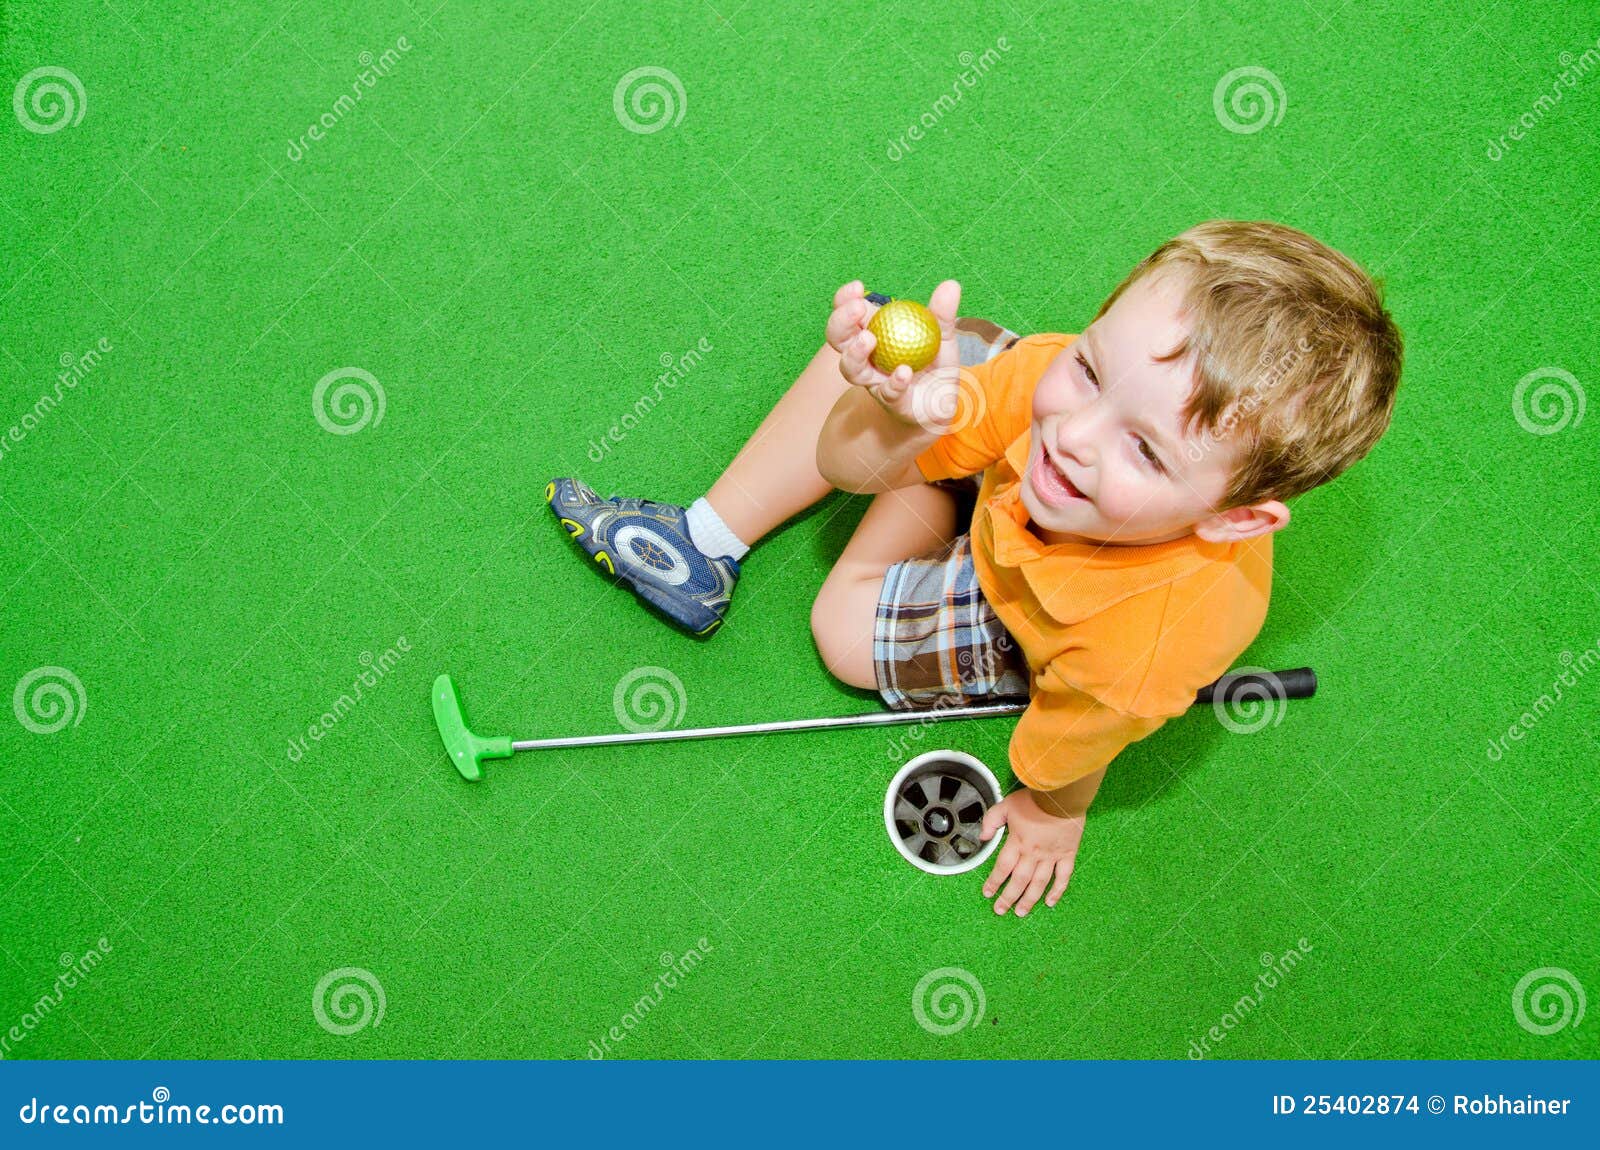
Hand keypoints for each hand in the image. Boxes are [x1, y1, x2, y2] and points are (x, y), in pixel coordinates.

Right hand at [825, 279, 963, 431]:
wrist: (944, 400)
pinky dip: (894, 382)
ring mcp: (873, 380)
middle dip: (840, 322)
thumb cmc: (935, 363)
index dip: (845, 299)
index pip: (850, 313)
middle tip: (856, 309)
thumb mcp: (942, 335)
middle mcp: (865, 356)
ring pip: (850, 368)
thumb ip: (942, 313)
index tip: (857, 287)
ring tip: (868, 339)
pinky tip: (904, 372)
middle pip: (838, 338)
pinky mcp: (889, 401)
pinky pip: (886, 392)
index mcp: (873, 332)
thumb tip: (950, 285)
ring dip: (854, 353)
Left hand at [979, 789, 1085, 916]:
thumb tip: (983, 836)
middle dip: (1008, 898)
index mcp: (1017, 842)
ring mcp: (1051, 856)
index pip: (1002, 868)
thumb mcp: (1006, 805)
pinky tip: (1050, 902)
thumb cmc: (1036, 799)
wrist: (1062, 795)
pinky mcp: (1067, 855)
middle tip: (1000, 910)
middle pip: (1018, 881)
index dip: (994, 882)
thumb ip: (992, 821)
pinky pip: (1062, 877)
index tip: (988, 893)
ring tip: (1021, 912)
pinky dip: (1057, 891)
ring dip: (1029, 900)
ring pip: (1039, 884)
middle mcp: (1033, 853)